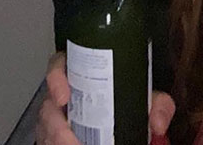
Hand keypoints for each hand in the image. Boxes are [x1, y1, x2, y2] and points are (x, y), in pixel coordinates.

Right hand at [36, 52, 175, 143]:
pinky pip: (46, 139)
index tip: (63, 96)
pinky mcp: (52, 136)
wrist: (121, 128)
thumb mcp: (145, 101)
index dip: (55, 77)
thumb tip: (158, 122)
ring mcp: (55, 117)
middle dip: (53, 124)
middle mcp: (64, 94)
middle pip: (47, 104)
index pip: (58, 64)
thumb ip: (159, 105)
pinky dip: (53, 143)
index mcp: (82, 74)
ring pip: (44, 128)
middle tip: (68, 139)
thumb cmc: (128, 106)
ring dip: (54, 139)